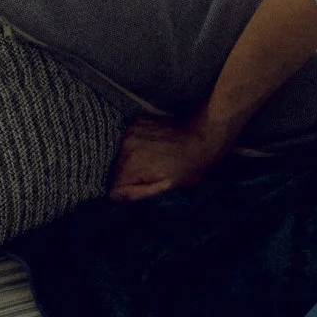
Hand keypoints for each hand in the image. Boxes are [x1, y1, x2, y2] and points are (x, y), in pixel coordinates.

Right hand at [108, 113, 229, 201]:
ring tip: (153, 160)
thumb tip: (114, 196)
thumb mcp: (166, 188)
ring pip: (121, 155)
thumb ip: (137, 193)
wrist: (203, 135)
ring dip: (131, 160)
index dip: (128, 192)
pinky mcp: (137, 120)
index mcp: (131, 164)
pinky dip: (136, 145)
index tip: (145, 188)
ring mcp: (130, 130)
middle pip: (116, 171)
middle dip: (129, 176)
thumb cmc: (190, 166)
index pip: (113, 188)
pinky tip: (152, 146)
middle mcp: (125, 145)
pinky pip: (128, 140)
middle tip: (151, 175)